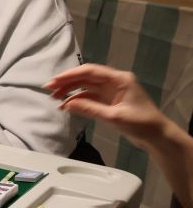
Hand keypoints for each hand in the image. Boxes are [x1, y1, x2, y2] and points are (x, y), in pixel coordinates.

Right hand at [45, 63, 168, 149]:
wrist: (156, 136)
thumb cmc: (141, 123)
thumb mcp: (114, 117)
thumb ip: (90, 109)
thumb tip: (67, 104)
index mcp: (119, 79)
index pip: (90, 71)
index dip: (70, 75)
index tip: (54, 81)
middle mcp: (114, 82)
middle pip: (86, 77)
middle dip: (67, 82)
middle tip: (49, 89)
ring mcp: (111, 91)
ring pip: (86, 87)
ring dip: (71, 92)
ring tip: (55, 98)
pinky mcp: (109, 101)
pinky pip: (90, 97)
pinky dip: (78, 101)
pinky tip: (67, 106)